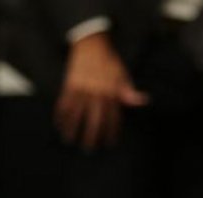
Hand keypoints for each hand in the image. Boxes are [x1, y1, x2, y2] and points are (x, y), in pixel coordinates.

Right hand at [54, 32, 148, 149]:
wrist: (91, 43)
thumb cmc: (110, 62)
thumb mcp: (122, 75)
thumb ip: (129, 91)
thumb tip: (144, 100)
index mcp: (111, 92)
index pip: (112, 117)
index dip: (111, 131)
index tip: (109, 144)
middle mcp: (96, 93)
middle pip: (94, 119)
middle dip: (91, 135)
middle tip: (89, 149)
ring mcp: (82, 89)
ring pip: (76, 113)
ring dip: (72, 128)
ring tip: (69, 140)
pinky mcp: (70, 84)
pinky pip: (64, 102)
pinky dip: (61, 114)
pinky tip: (59, 125)